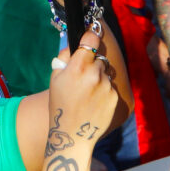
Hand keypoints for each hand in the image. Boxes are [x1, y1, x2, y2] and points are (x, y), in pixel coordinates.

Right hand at [48, 15, 113, 142]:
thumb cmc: (60, 105)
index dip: (90, 36)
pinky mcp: (115, 97)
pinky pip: (110, 86)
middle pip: (98, 58)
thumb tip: (75, 46)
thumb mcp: (54, 79)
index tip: (90, 36)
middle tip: (82, 77)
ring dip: (99, 76)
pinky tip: (94, 101)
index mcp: (78, 67)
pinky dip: (104, 89)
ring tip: (87, 92)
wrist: (73, 134)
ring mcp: (107, 86)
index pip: (91, 39)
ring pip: (106, 72)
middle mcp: (95, 74)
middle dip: (92, 63)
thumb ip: (64, 58)